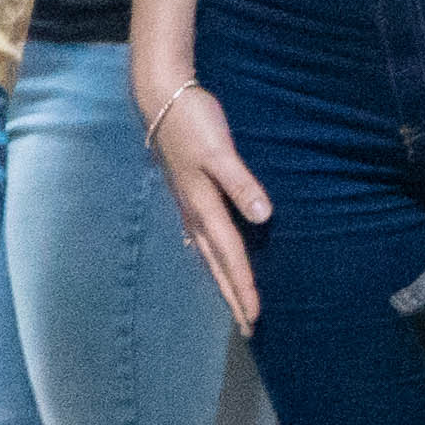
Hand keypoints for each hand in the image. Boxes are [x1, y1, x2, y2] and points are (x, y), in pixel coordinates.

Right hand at [141, 76, 273, 332]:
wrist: (160, 97)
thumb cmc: (193, 122)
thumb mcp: (220, 152)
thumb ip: (241, 183)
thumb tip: (263, 217)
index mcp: (204, 207)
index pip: (231, 256)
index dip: (243, 287)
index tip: (254, 318)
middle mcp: (195, 212)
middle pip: (217, 263)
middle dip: (232, 295)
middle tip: (247, 327)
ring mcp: (189, 203)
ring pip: (208, 253)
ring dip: (222, 278)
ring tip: (234, 302)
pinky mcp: (188, 192)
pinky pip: (202, 235)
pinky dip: (212, 255)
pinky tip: (212, 257)